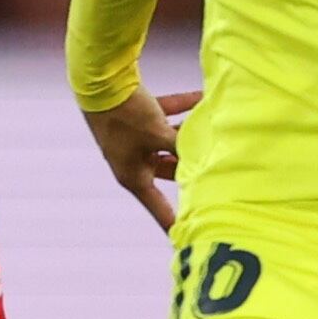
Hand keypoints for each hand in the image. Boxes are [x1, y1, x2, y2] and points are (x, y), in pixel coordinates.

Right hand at [82, 85, 199, 231]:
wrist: (101, 81)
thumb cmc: (127, 115)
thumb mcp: (159, 134)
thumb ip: (184, 147)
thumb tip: (210, 154)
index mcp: (133, 175)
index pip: (158, 207)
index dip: (172, 221)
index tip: (185, 236)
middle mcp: (132, 160)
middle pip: (170, 170)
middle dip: (191, 164)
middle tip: (216, 168)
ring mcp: (134, 139)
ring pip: (167, 142)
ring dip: (187, 135)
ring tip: (210, 130)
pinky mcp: (136, 117)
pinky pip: (164, 116)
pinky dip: (181, 109)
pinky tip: (201, 98)